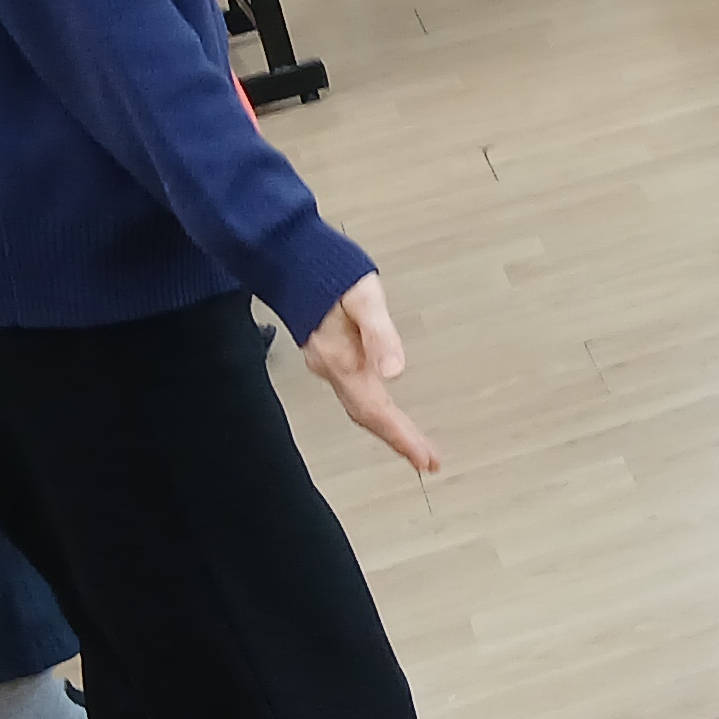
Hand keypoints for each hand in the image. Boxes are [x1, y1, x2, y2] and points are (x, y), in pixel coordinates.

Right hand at [303, 274, 441, 475]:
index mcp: (342, 360)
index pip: (376, 410)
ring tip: (414, 446)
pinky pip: (355, 394)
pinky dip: (375, 410)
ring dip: (388, 429)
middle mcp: (332, 368)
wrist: (289, 258)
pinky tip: (386, 412)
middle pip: (368, 417)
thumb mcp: (364, 297)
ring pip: (360, 408)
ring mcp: (329, 364)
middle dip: (399, 441)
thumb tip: (396, 370)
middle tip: (428, 461)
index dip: (401, 437)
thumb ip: (380, 334)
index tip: (425, 459)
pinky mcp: (330, 355)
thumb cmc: (330, 272)